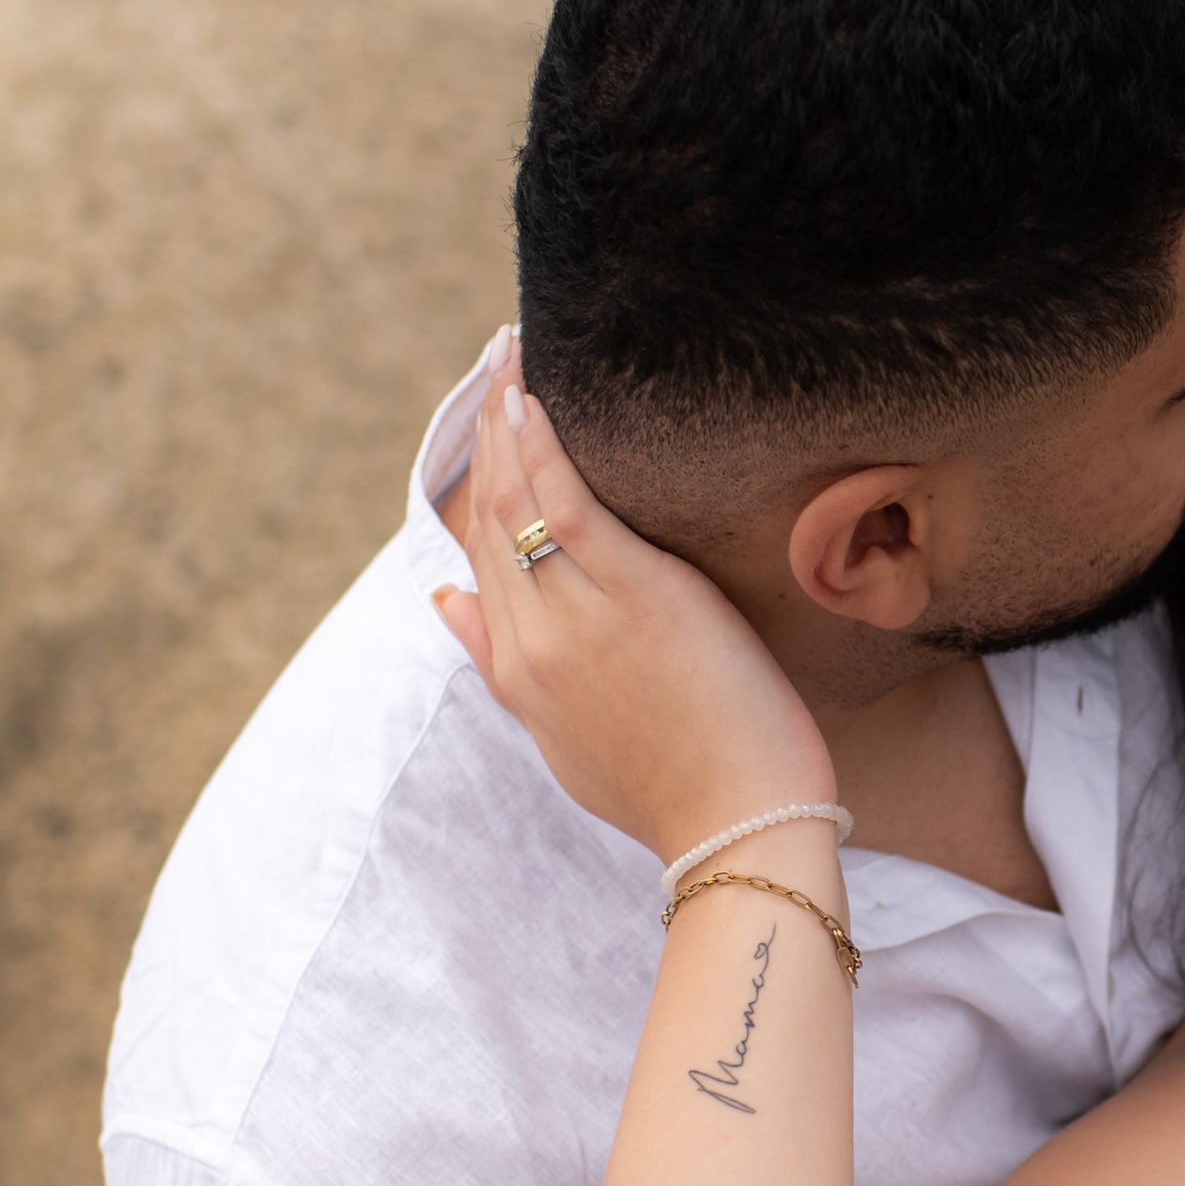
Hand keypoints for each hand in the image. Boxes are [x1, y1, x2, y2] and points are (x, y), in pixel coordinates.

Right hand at [434, 335, 834, 864]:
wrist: (738, 830)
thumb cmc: (675, 790)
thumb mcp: (566, 738)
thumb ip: (502, 666)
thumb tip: (445, 600)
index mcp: (516, 672)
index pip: (480, 555)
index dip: (478, 483)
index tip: (486, 424)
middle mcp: (532, 639)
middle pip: (491, 516)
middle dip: (488, 435)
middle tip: (498, 365)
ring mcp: (576, 618)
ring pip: (519, 501)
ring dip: (507, 420)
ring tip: (510, 356)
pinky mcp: (634, 598)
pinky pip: (567, 506)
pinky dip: (542, 448)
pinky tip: (530, 399)